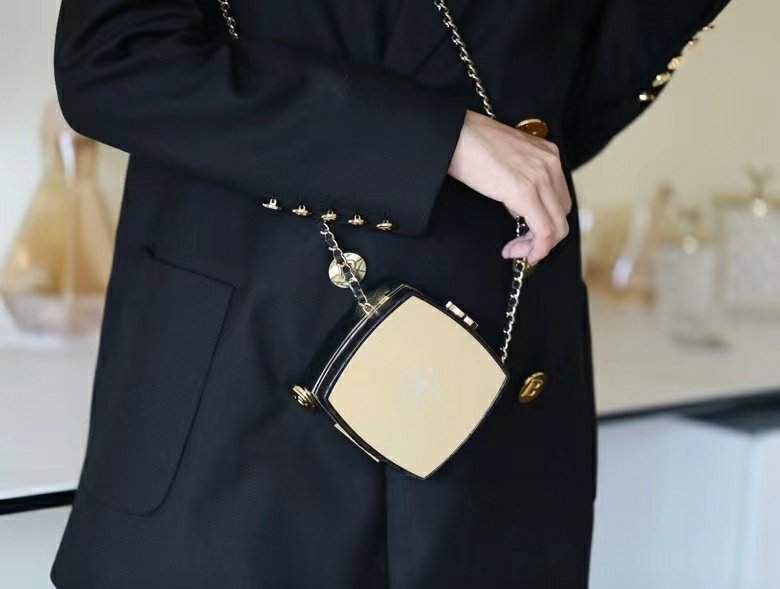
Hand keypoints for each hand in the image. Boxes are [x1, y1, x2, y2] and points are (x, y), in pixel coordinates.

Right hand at [448, 110, 571, 264]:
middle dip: (543, 240)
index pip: (559, 200)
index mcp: (548, 155)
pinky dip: (535, 248)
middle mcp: (551, 164)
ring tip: (514, 251)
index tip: (524, 236)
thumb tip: (520, 209)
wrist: (453, 133)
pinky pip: (543, 231)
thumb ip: (522, 181)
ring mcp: (540, 177)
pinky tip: (515, 252)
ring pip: (556, 227)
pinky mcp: (524, 192)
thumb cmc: (471, 144)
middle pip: (562, 216)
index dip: (546, 224)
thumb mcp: (508, 160)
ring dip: (537, 247)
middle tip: (518, 248)